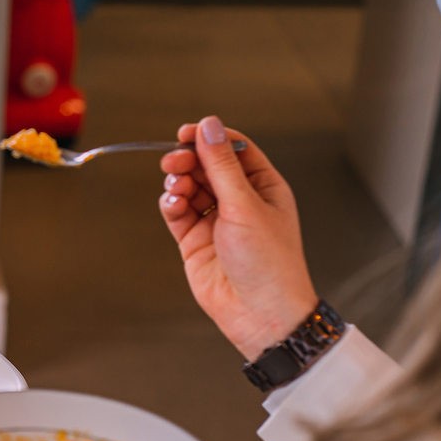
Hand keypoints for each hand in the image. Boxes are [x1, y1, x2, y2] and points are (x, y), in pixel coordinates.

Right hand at [159, 116, 318, 359]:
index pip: (234, 150)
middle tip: (174, 160)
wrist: (260, 313)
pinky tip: (173, 204)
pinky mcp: (195, 241)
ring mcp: (216, 221)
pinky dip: (171, 204)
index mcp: (263, 187)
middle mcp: (239, 201)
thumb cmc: (269, 264)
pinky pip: (177, 212)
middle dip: (188, 159)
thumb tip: (209, 127)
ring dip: (178, 182)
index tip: (187, 132)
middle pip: (207, 166)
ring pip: (189, 187)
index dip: (210, 137)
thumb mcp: (245, 205)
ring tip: (176, 187)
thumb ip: (222, 165)